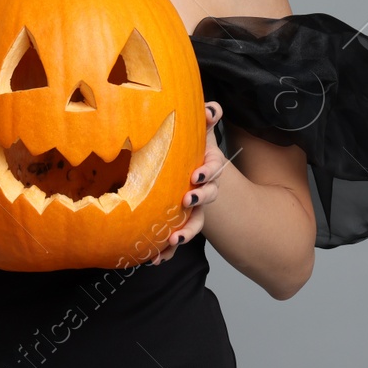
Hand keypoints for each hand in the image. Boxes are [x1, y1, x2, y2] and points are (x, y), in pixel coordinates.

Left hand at [147, 101, 224, 266]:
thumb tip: (212, 108)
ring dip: (185, 233)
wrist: (185, 168)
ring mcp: (192, 210)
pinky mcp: (179, 223)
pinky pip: (175, 238)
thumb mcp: (198, 133)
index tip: (195, 176)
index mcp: (207, 169)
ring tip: (172, 240)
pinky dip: (167, 251)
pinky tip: (154, 258)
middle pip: (206, 200)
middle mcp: (202, 191)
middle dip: (198, 202)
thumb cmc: (191, 149)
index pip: (212, 172)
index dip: (207, 175)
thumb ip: (206, 119)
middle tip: (186, 201)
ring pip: (193, 224)